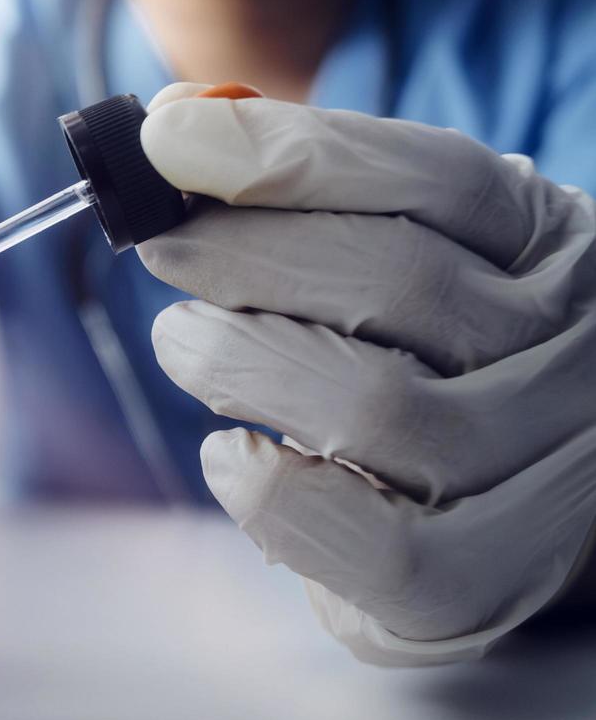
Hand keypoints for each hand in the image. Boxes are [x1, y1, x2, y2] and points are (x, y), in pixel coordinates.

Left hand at [136, 84, 595, 663]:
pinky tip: (229, 454)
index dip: (292, 153)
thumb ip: (314, 194)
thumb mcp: (412, 253)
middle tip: (164, 249)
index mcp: (555, 255)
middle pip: (397, 281)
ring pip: (370, 404)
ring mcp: (542, 480)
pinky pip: (367, 542)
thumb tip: (178, 130)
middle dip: (244, 254)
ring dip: (237, 361)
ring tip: (184, 342)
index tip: (169, 136)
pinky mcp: (478, 589)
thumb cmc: (436, 364)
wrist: (526, 511)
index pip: (440, 179)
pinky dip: (267, 488)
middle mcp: (575, 358)